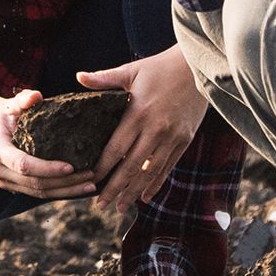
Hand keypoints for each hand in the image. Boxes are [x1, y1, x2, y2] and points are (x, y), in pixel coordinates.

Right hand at [0, 90, 96, 199]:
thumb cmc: (7, 113)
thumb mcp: (14, 103)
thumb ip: (24, 99)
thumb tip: (36, 95)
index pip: (23, 165)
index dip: (47, 168)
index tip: (71, 166)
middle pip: (35, 183)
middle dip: (64, 182)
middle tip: (91, 176)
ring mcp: (5, 182)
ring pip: (39, 193)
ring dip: (66, 191)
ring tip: (90, 185)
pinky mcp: (15, 187)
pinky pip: (39, 193)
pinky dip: (60, 191)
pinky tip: (79, 187)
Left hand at [77, 48, 210, 219]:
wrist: (196, 68)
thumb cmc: (159, 68)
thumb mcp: (131, 71)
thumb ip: (104, 79)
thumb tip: (78, 77)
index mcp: (139, 113)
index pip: (116, 147)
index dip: (103, 167)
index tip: (90, 180)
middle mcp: (156, 129)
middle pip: (132, 166)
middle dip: (115, 188)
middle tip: (101, 205)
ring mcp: (172, 137)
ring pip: (150, 172)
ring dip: (134, 192)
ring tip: (120, 207)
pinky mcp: (184, 140)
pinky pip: (168, 167)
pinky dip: (156, 184)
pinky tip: (145, 196)